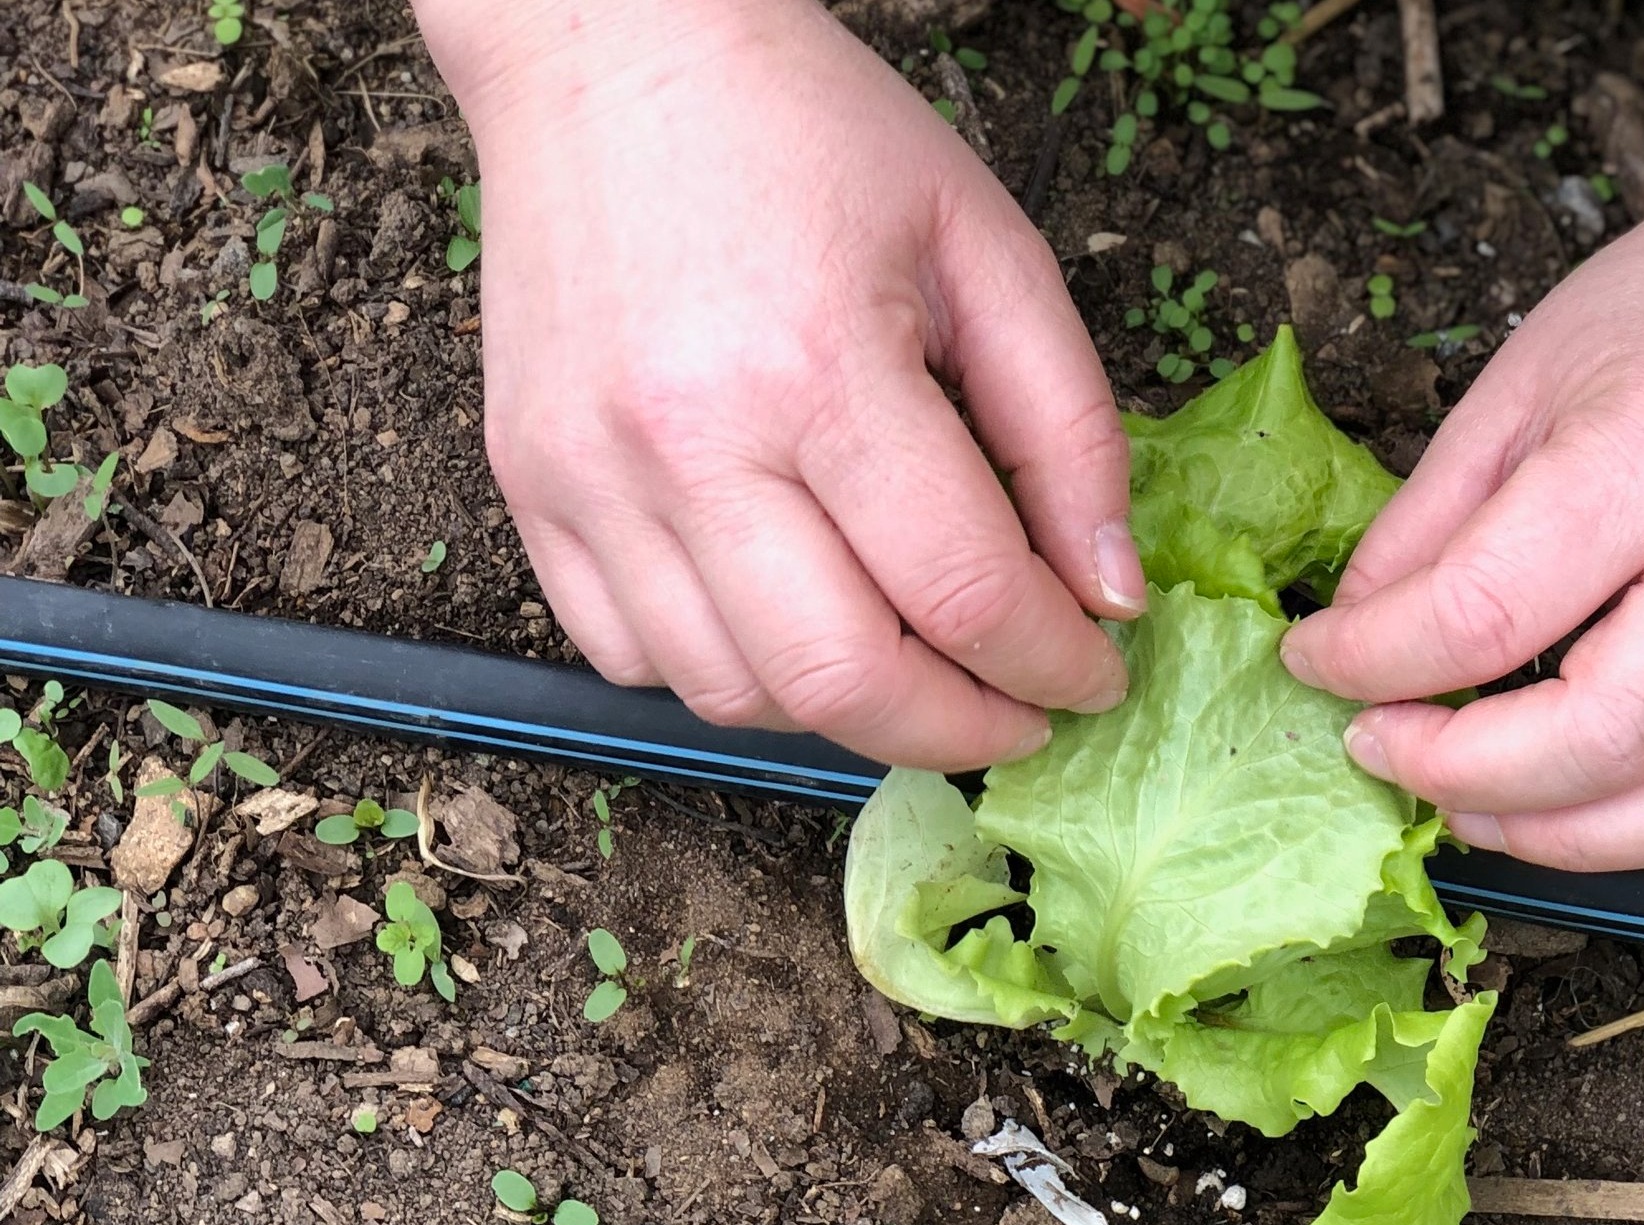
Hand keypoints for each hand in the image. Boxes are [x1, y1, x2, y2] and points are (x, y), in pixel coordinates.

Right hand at [416, 0, 1140, 768]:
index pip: (964, 595)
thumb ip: (1069, 431)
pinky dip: (730, 678)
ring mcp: (589, 476)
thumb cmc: (810, 134)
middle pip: (844, 683)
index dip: (1054, 667)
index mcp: (819, 369)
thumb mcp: (987, 250)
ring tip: (912, 661)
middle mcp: (687, 442)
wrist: (608, 47)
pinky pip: (632, 658)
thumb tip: (1109, 598)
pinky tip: (794, 619)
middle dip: (959, 732)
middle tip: (1018, 713)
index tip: (1092, 677)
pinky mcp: (529, 487)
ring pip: (734, 696)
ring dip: (846, 712)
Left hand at [1278, 178, 1643, 909]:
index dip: (1373, 662)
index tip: (1322, 666)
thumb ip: (1430, 522)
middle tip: (1393, 753)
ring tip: (1493, 814)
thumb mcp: (1520, 380)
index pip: (1486, 611)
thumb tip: (1355, 646)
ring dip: (1589, 842)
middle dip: (1468, 775)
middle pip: (1608, 734)